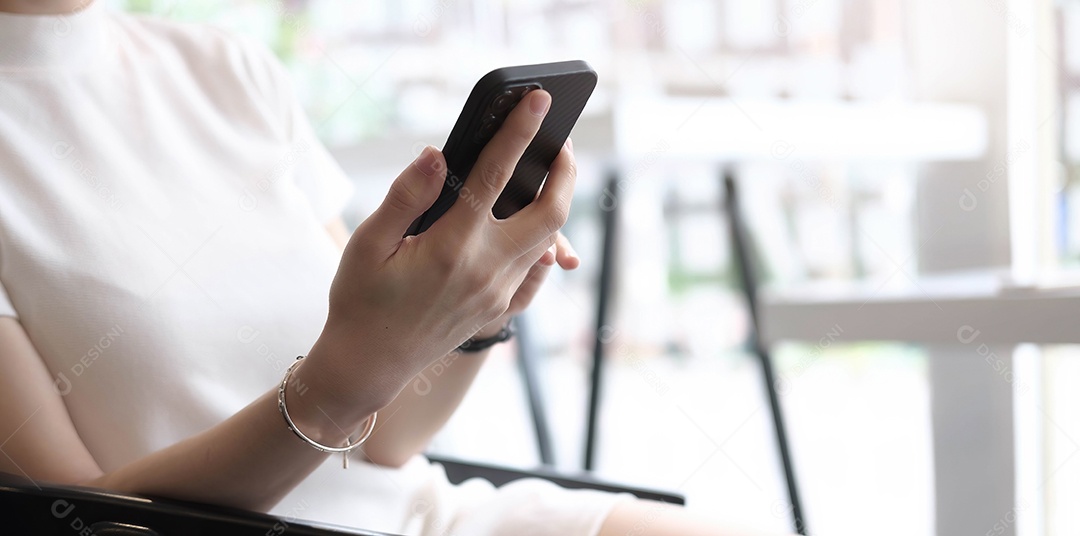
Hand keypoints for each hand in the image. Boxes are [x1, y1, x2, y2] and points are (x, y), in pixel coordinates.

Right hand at [295, 90, 576, 428]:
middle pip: (550, 212)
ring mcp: (497, 293)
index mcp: (452, 246)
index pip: (496, 175)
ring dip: (557, 204)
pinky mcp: (498, 310)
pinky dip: (545, 248)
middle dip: (564, 170)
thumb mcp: (369, 244)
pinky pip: (537, 276)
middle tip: (560, 140)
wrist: (368, 364)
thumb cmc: (360, 300)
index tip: (538, 100)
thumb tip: (436, 154)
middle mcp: (486, 269)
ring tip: (551, 175)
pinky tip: (539, 233)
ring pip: (548, 241)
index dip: (519, 132)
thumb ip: (406, 196)